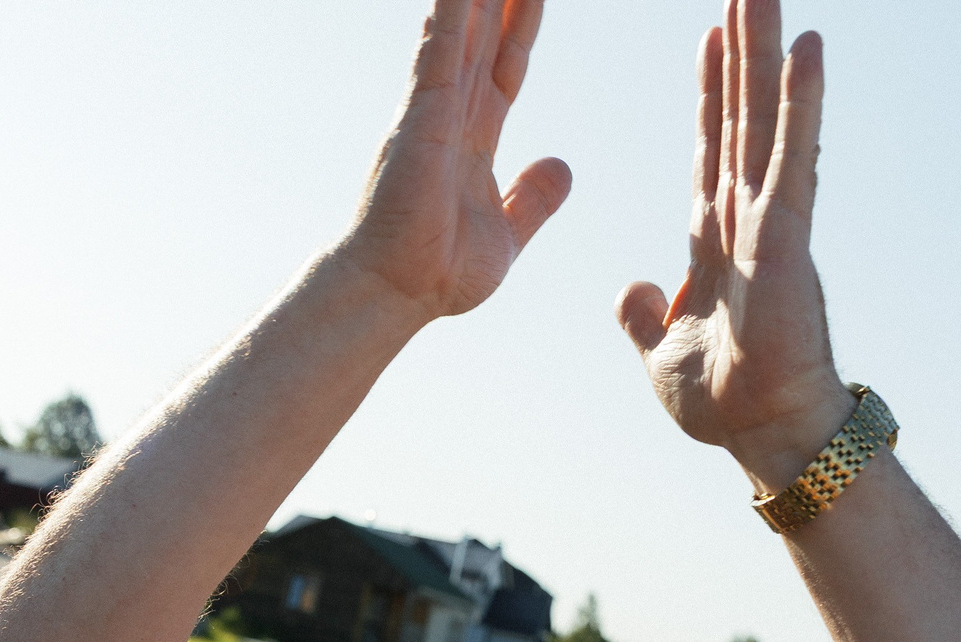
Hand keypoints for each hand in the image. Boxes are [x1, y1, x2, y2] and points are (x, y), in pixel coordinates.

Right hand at [336, 0, 573, 320]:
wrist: (398, 293)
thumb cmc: (439, 273)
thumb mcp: (508, 233)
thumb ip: (533, 198)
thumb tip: (562, 166)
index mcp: (473, 141)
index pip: (505, 70)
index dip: (521, 30)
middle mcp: (453, 117)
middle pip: (485, 39)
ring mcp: (435, 112)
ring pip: (462, 34)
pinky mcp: (421, 117)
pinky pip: (439, 53)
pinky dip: (450, 16)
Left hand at [617, 2, 853, 491]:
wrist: (763, 436)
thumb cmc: (726, 403)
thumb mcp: (662, 352)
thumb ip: (645, 316)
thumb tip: (631, 291)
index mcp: (716, 238)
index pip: (710, 146)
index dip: (709, 91)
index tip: (708, 37)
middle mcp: (748, 217)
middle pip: (741, 114)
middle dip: (741, 49)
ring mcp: (771, 220)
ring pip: (767, 118)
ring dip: (766, 52)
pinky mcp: (787, 236)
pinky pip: (792, 156)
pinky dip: (801, 103)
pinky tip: (807, 48)